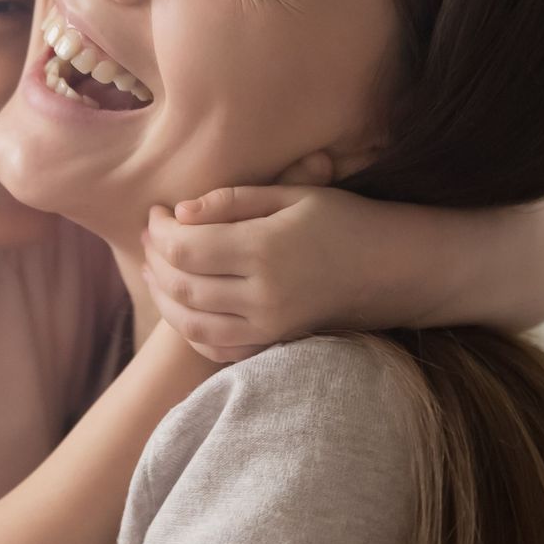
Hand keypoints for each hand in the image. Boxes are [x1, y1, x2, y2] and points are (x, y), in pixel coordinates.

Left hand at [142, 168, 378, 364]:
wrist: (394, 269)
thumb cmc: (345, 220)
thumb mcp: (294, 194)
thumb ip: (233, 201)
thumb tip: (179, 213)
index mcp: (265, 250)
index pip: (185, 247)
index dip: (159, 231)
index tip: (155, 212)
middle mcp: (263, 295)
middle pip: (182, 285)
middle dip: (155, 260)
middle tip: (149, 238)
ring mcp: (269, 326)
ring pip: (191, 323)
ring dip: (163, 297)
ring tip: (153, 270)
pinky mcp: (275, 343)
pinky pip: (216, 348)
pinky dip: (190, 330)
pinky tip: (181, 306)